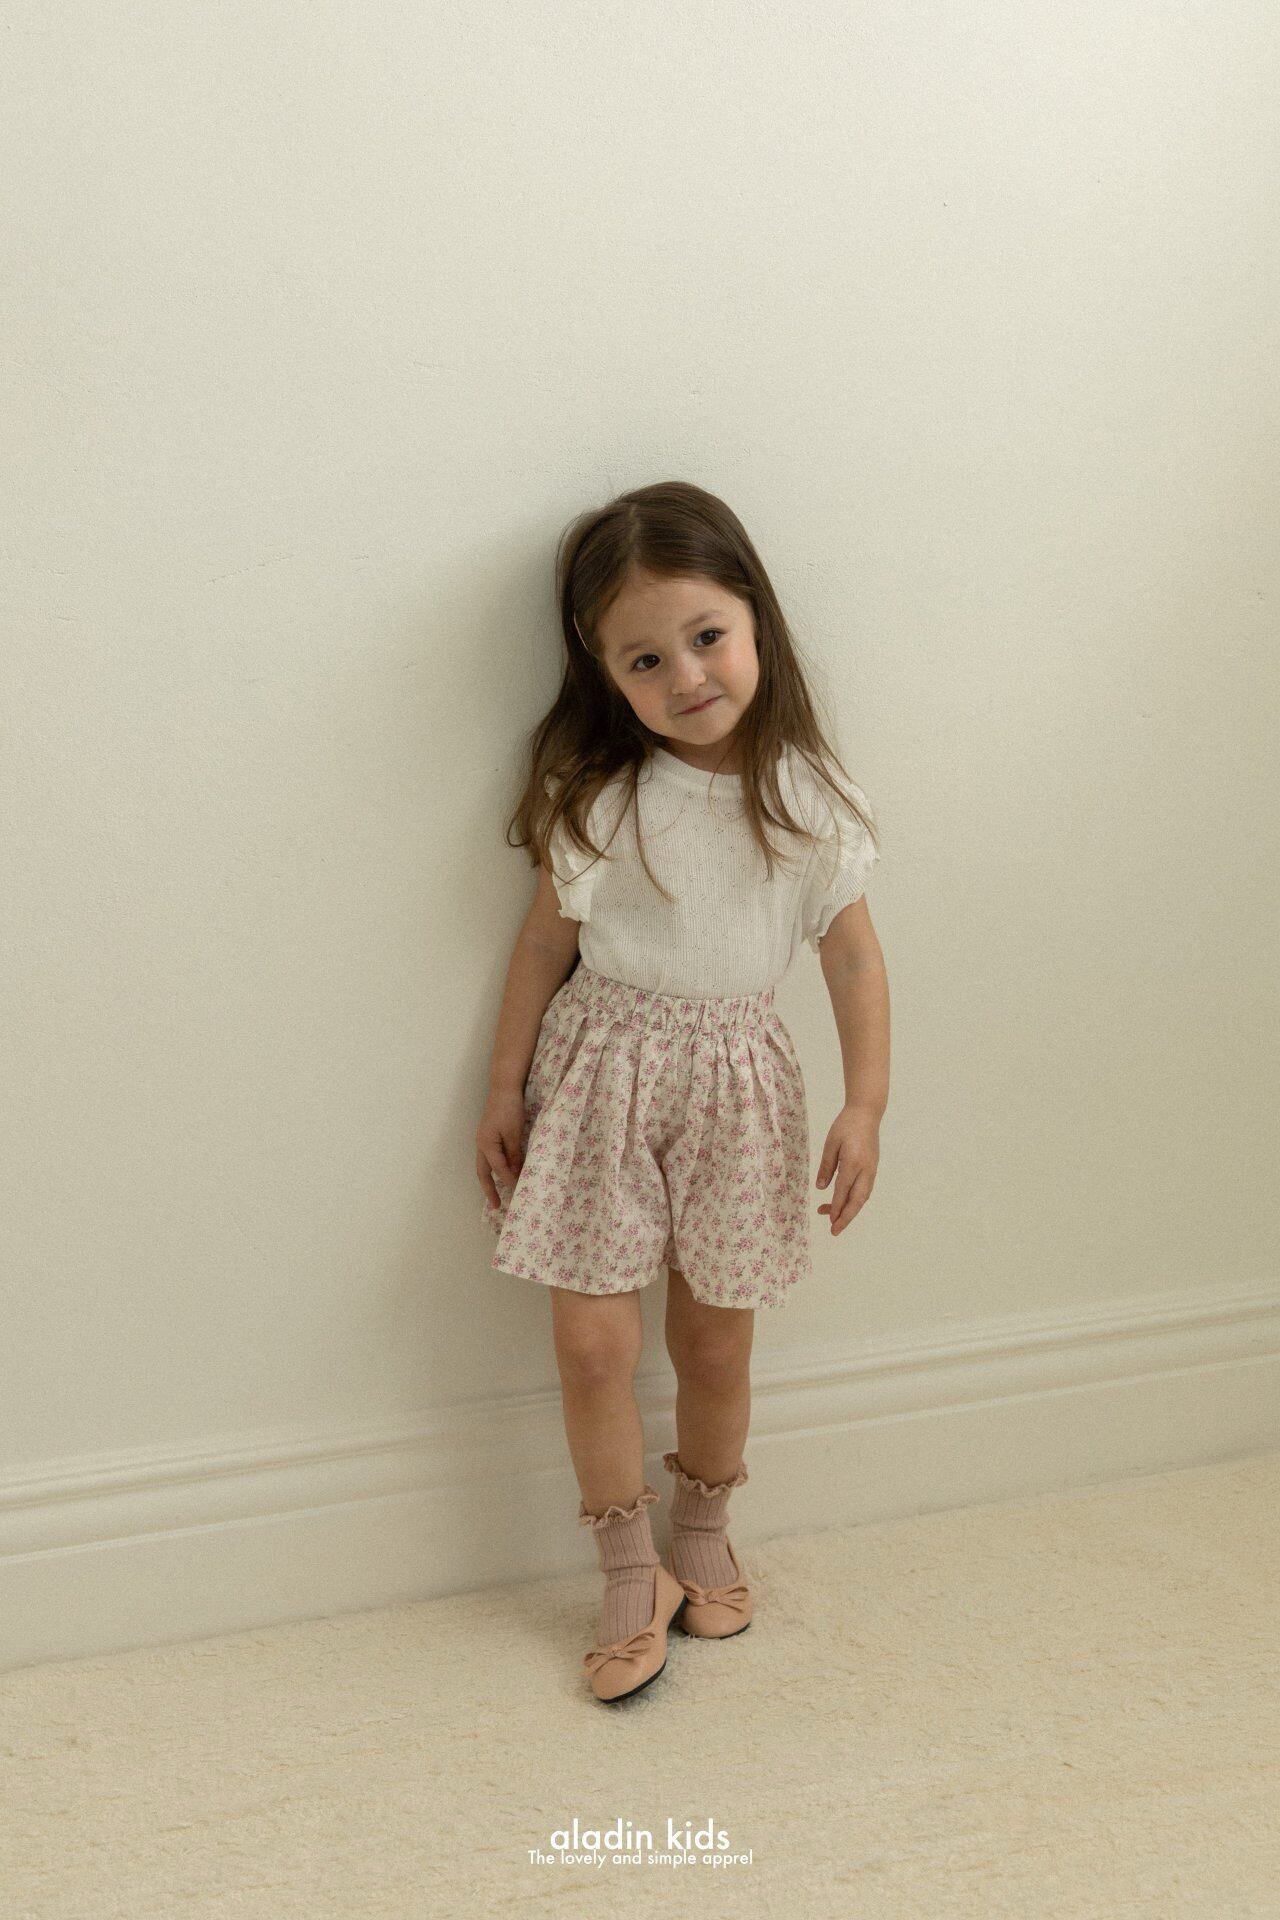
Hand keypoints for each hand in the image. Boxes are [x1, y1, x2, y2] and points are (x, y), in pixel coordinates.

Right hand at [476, 1086, 527, 1214]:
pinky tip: (504, 1172)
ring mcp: (484, 1140)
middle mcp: (481, 1145)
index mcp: (486, 1145)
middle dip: (489, 1190)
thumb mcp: (514, 1134)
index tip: (519, 1191)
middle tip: (495, 1206)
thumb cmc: (509, 1109)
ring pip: (485, 1165)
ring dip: (491, 1180)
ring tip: (497, 1195)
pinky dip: (496, 1168)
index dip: (508, 1180)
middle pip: (483, 1172)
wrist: (504, 1088)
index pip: (498, 1169)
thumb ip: (514, 1155)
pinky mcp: (489, 1136)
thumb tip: (516, 1174)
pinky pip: (491, 1157)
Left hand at [815, 1103, 878, 1234]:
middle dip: (846, 1217)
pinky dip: (856, 1200)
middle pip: (857, 1200)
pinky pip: (865, 1190)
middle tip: (834, 1231)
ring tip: (834, 1218)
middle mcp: (865, 1169)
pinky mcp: (873, 1168)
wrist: (867, 1113)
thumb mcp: (830, 1144)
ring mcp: (871, 1169)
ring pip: (863, 1197)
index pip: (843, 1191)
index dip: (836, 1208)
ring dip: (850, 1210)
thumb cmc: (846, 1125)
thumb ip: (826, 1166)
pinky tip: (845, 1203)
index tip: (830, 1221)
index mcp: (853, 1162)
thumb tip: (821, 1188)